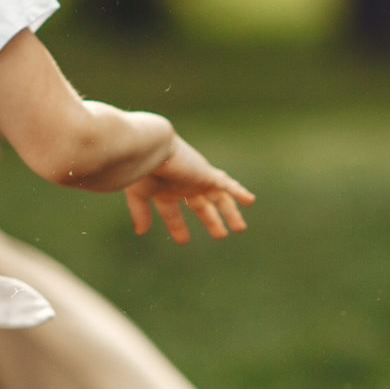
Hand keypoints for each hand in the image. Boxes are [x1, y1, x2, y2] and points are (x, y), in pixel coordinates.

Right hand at [123, 137, 253, 243]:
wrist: (151, 147)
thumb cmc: (141, 168)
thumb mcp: (139, 194)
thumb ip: (141, 213)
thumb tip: (140, 232)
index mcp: (164, 190)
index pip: (173, 212)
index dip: (177, 226)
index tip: (183, 241)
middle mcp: (182, 185)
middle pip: (202, 206)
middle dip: (211, 220)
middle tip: (221, 235)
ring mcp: (196, 180)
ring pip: (218, 198)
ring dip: (229, 212)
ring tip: (240, 228)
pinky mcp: (206, 175)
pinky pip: (227, 185)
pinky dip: (238, 192)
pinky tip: (250, 201)